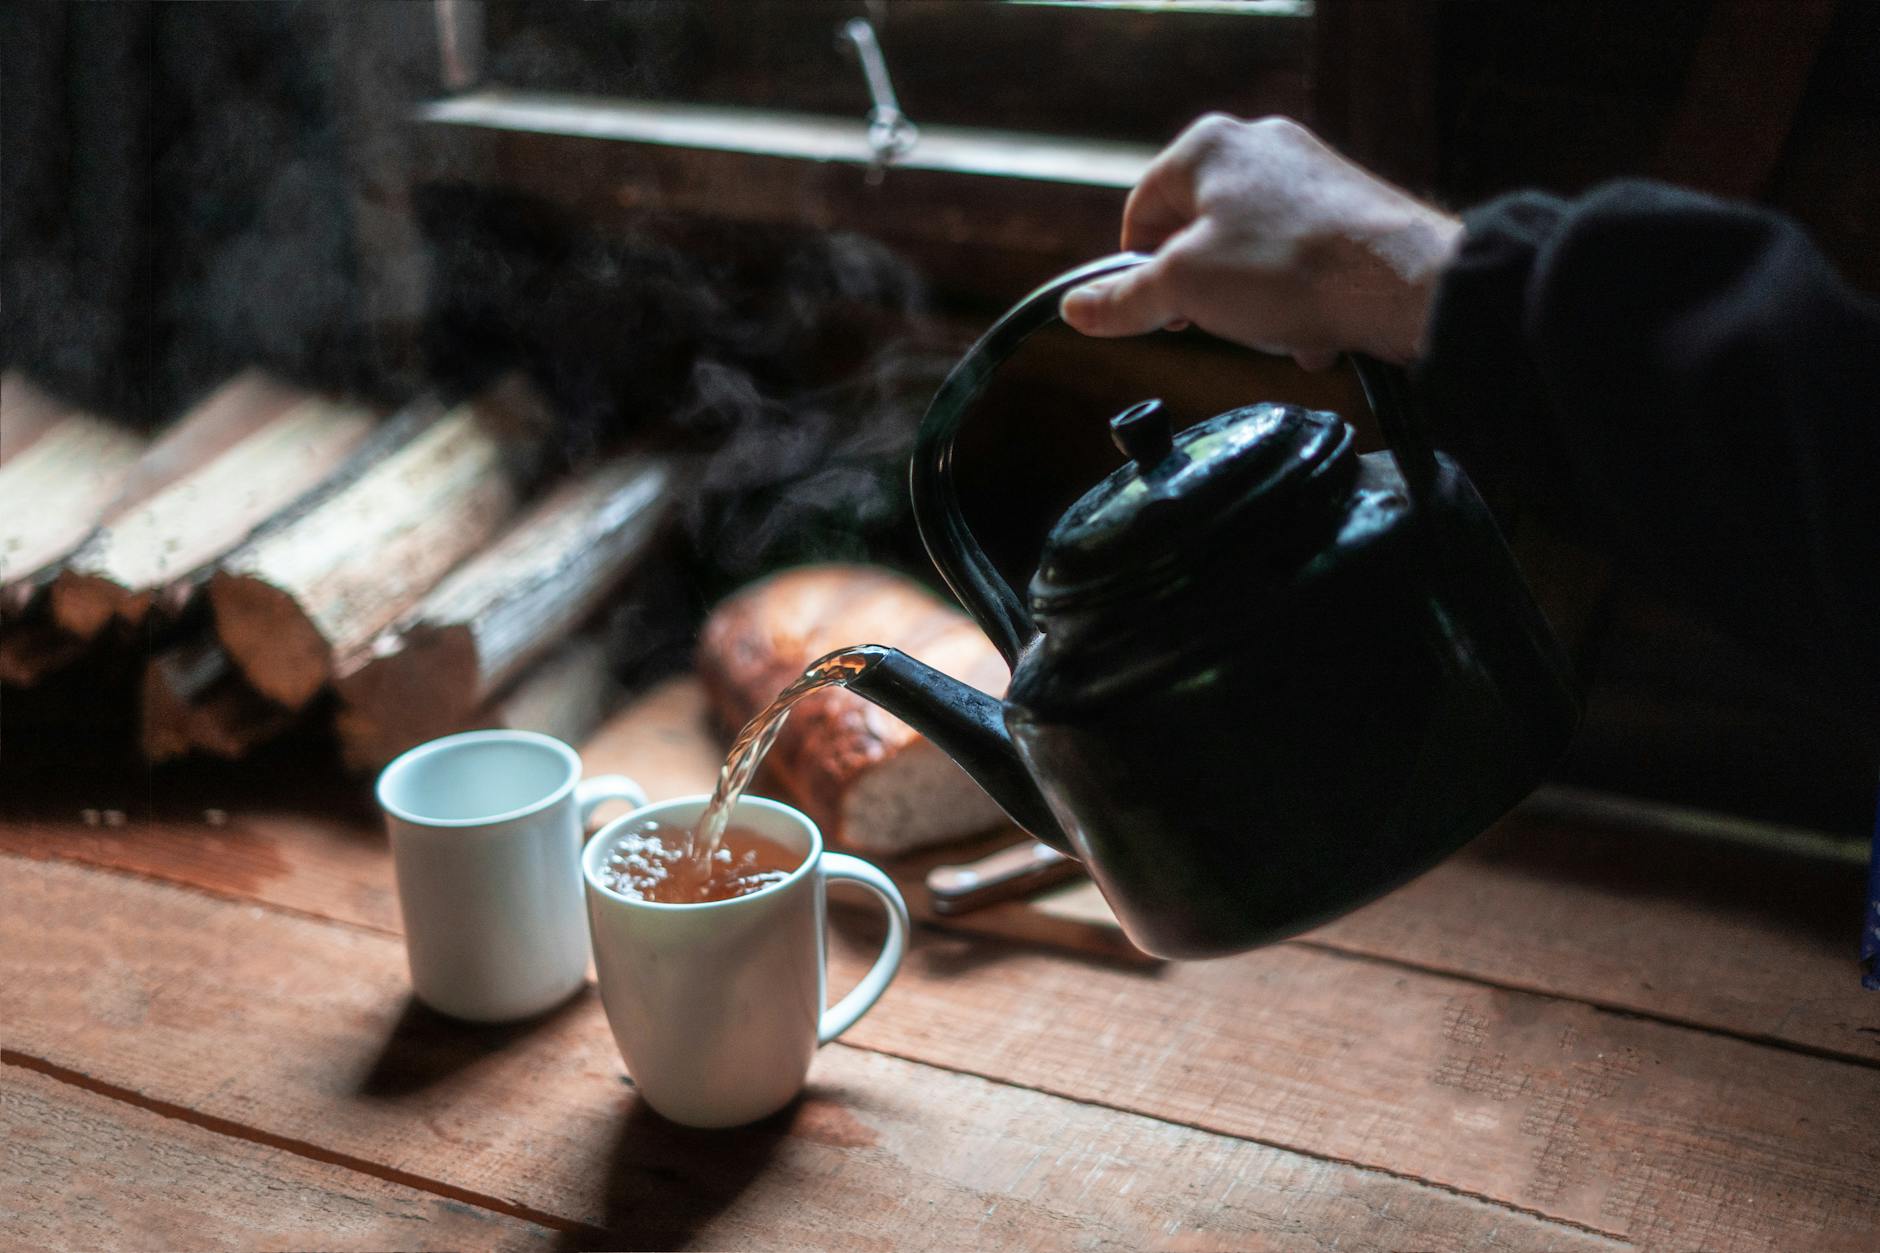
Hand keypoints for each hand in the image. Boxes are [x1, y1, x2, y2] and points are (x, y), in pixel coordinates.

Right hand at [1060, 115, 1462, 368]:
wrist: (1403, 283)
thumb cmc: (1289, 269)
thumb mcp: (1183, 290)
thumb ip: (1123, 301)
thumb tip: (1074, 309)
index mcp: (1206, 147)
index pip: (1141, 213)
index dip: (1136, 272)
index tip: (1149, 314)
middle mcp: (1257, 147)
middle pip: (1195, 234)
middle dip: (1204, 292)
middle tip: (1219, 323)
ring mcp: (1306, 174)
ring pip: (1247, 254)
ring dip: (1252, 305)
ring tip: (1275, 328)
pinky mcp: (1345, 207)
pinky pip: (1296, 260)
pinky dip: (1295, 299)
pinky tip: (1311, 327)